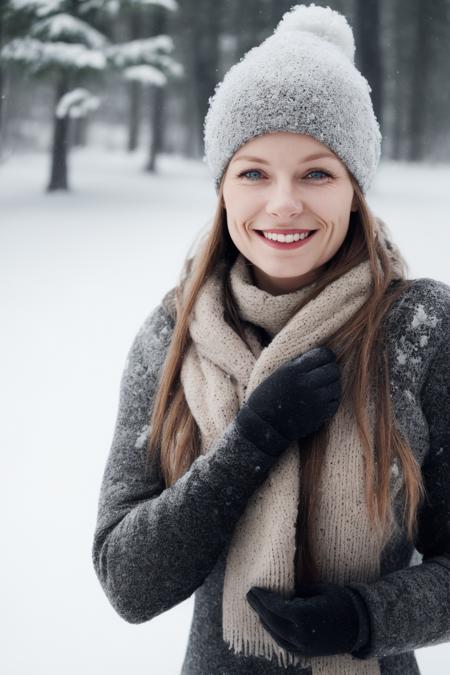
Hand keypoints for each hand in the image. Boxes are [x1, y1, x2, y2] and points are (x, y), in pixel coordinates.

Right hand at [235, 346, 340, 456]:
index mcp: (295, 370)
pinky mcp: (321, 414)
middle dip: (330, 369)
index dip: (325, 356)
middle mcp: (307, 383)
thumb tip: (320, 355)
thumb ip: (299, 363)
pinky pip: (336, 401)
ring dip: (332, 384)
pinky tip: (322, 398)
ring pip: (337, 385)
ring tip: (322, 387)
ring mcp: (316, 400)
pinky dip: (332, 398)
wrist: (265, 425)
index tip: (322, 359)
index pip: (324, 354)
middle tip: (323, 373)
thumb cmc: (267, 397)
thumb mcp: (280, 372)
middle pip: (333, 369)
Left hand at [246, 582, 367, 657]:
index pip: (275, 607)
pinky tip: (270, 624)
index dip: (262, 598)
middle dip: (259, 608)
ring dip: (264, 621)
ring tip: (257, 609)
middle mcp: (300, 634)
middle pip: (271, 621)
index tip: (253, 589)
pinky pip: (284, 644)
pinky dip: (274, 633)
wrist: (362, 626)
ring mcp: (303, 647)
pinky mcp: (307, 654)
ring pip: (276, 635)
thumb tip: (281, 592)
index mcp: (303, 616)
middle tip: (250, 596)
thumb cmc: (341, 601)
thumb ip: (298, 592)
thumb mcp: (318, 589)